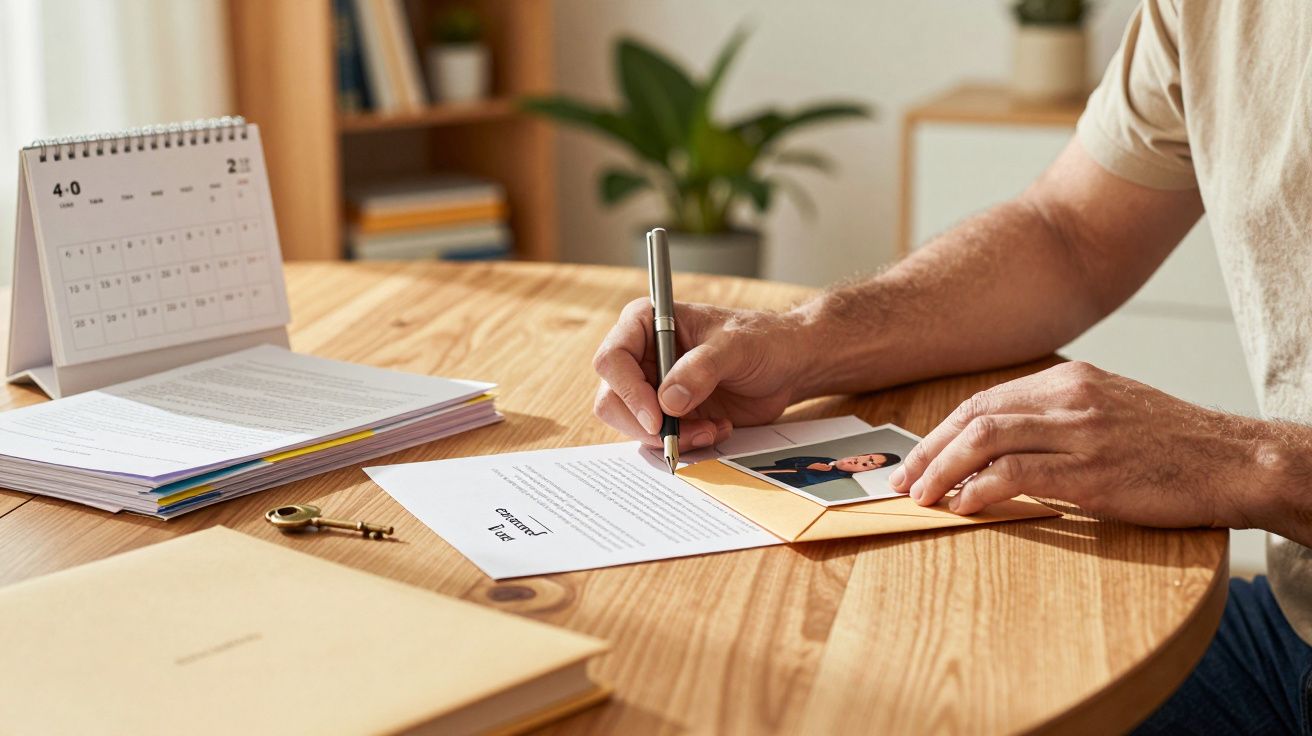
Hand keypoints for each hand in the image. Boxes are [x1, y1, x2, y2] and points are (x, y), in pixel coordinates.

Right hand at [593, 298, 811, 449]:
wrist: (787, 364)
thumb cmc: (763, 340)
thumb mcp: (736, 347)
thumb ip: (702, 369)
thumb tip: (668, 401)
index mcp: (646, 323)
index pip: (613, 359)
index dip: (628, 391)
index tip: (657, 417)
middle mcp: (642, 355)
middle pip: (612, 398)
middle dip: (644, 424)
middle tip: (676, 436)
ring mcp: (653, 386)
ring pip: (633, 424)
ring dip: (670, 437)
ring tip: (710, 428)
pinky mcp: (669, 413)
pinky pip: (659, 438)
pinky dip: (685, 442)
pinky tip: (716, 428)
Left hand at [887, 361, 1279, 529]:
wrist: (1235, 460)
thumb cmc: (1173, 445)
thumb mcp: (1111, 410)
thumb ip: (1060, 418)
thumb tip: (1005, 445)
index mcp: (1070, 378)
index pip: (985, 400)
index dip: (943, 431)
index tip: (917, 457)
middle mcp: (1069, 396)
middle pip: (974, 415)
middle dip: (929, 449)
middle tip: (903, 480)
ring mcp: (1080, 431)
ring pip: (985, 439)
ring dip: (942, 470)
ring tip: (921, 497)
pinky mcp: (1092, 471)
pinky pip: (1015, 474)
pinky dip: (978, 490)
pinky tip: (961, 507)